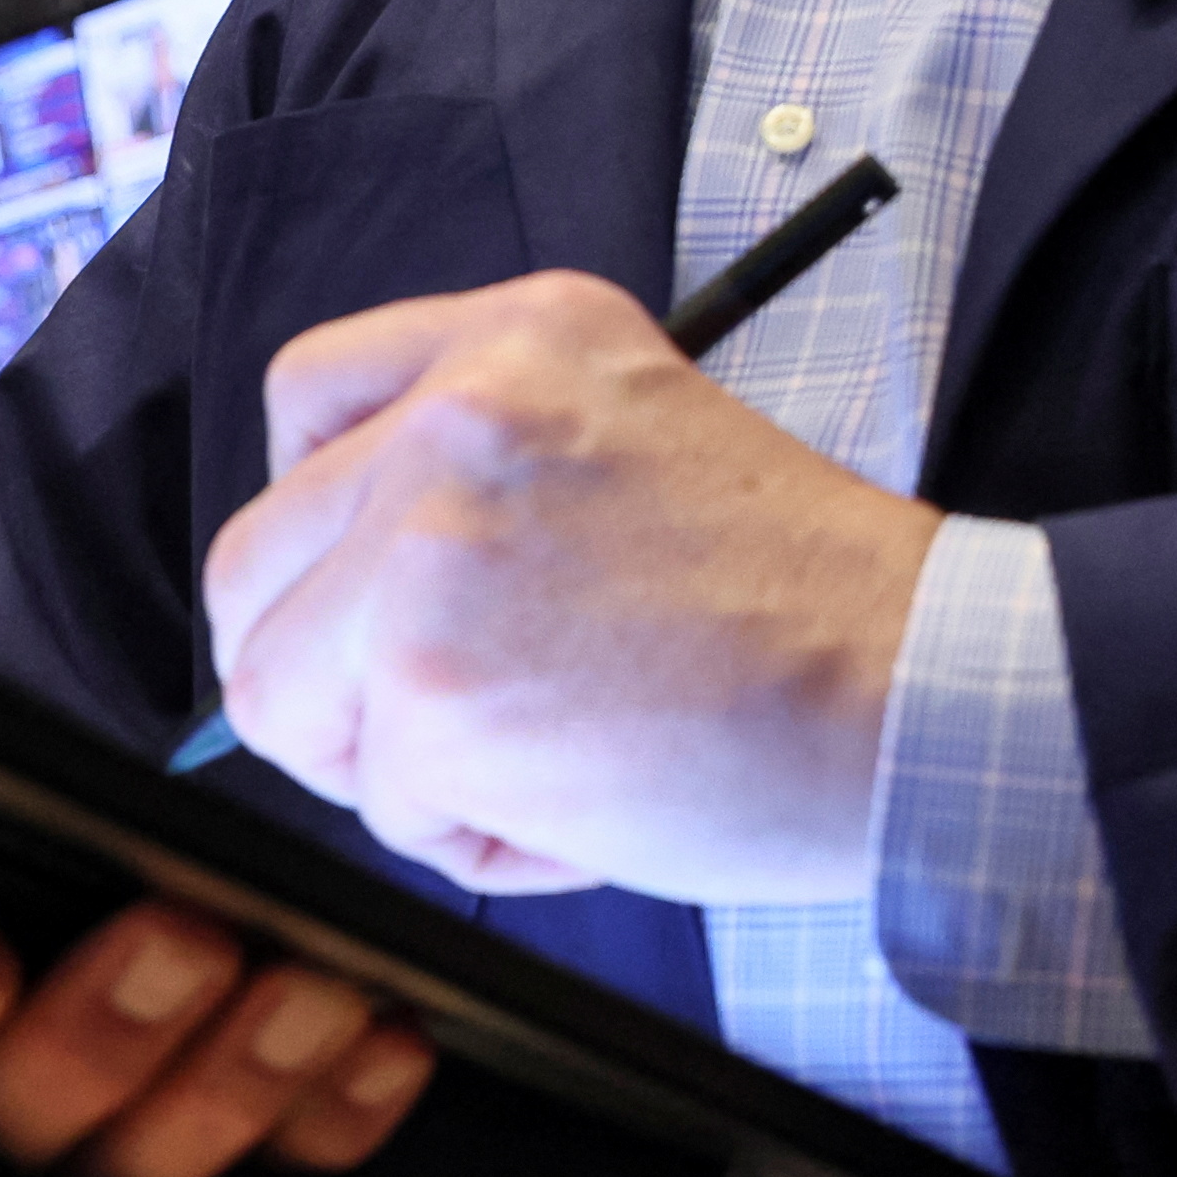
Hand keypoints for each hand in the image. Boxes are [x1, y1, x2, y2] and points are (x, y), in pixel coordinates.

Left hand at [206, 269, 942, 899]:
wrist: (923, 688)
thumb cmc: (814, 605)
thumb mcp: (644, 441)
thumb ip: (494, 469)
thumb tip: (344, 589)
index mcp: (525, 334)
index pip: (310, 395)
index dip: (320, 514)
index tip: (372, 578)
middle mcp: (461, 412)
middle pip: (253, 562)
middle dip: (328, 670)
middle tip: (456, 716)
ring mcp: (429, 546)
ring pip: (280, 695)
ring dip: (394, 763)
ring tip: (546, 762)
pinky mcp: (428, 687)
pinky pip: (380, 808)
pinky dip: (475, 842)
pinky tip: (592, 808)